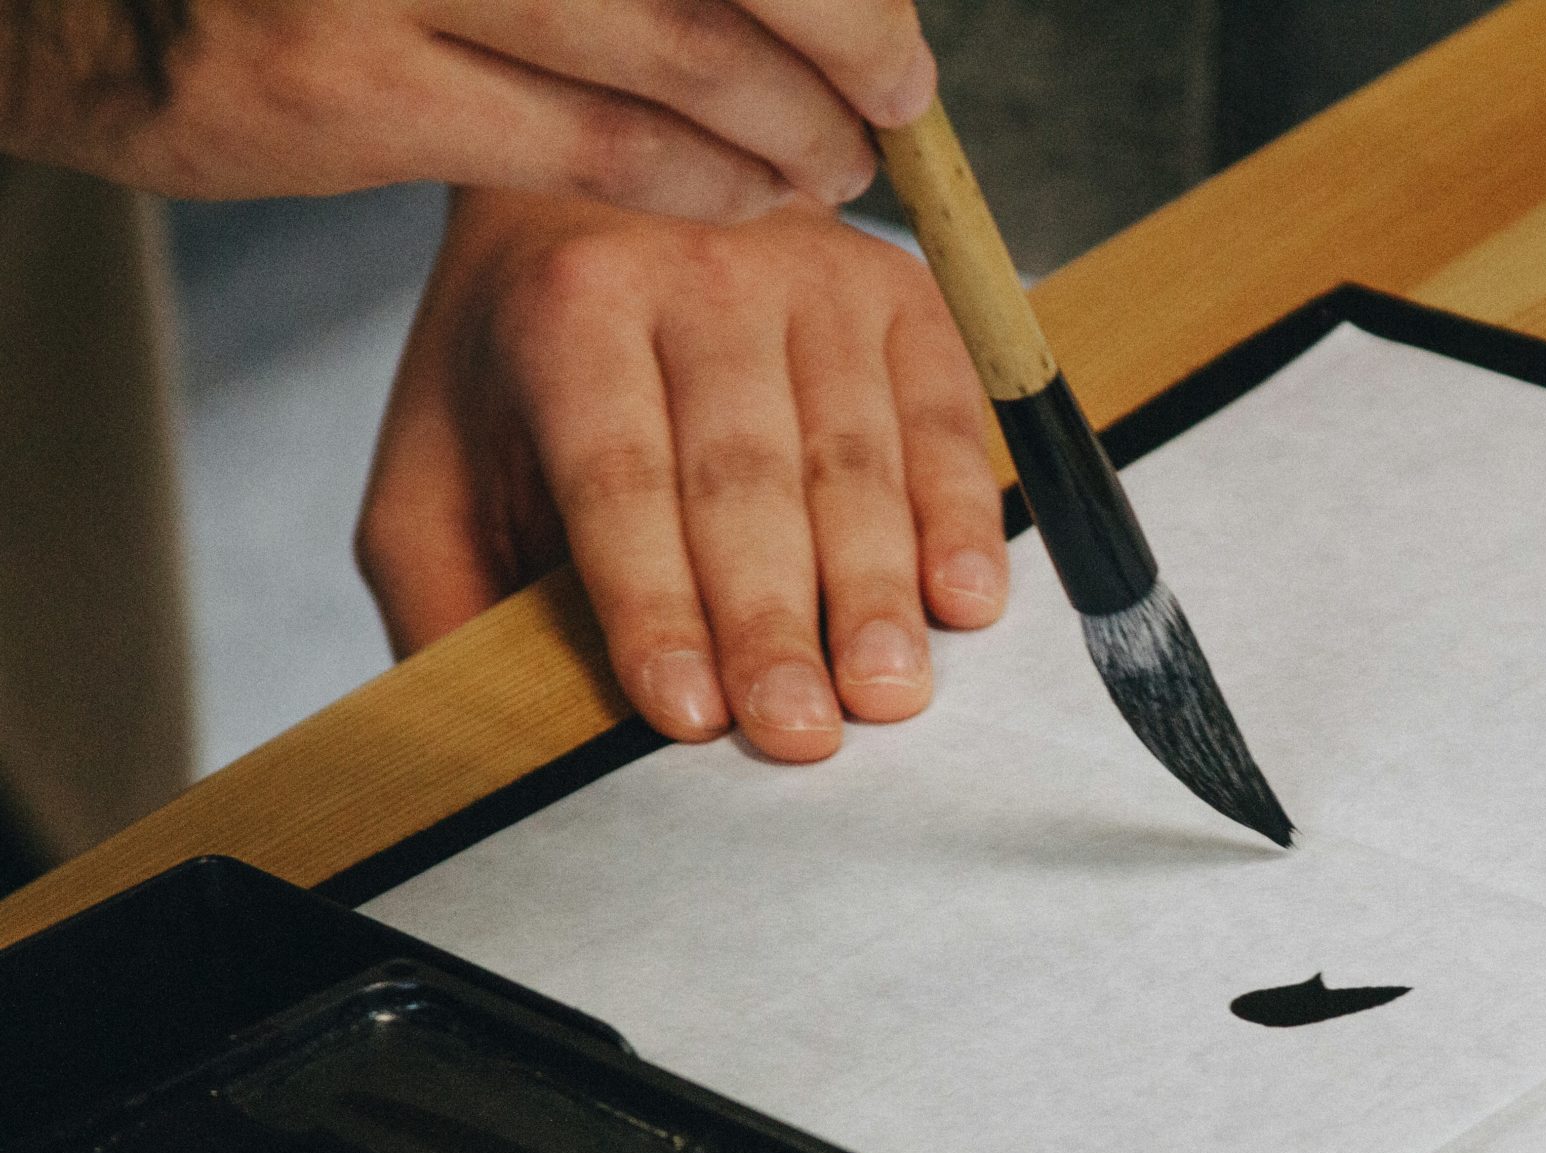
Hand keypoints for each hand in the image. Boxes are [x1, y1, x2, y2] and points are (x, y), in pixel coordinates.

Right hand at [1, 0, 932, 221]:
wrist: (103, 2)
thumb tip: (829, 3)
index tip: (892, 32)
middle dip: (849, 39)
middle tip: (899, 97)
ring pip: (683, 54)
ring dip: (794, 127)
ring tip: (834, 163)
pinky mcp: (357, 86)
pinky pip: (597, 148)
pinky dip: (704, 182)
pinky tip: (746, 196)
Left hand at [358, 187, 1006, 759]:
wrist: (608, 198)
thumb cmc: (526, 368)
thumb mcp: (438, 467)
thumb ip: (447, 594)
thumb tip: (485, 736)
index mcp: (568, 310)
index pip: (618, 476)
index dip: (654, 600)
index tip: (687, 714)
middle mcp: (696, 271)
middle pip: (746, 475)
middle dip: (774, 618)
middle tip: (798, 733)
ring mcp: (813, 274)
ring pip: (854, 456)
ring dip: (876, 586)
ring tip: (885, 690)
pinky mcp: (901, 293)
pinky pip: (947, 419)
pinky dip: (962, 514)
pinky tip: (963, 598)